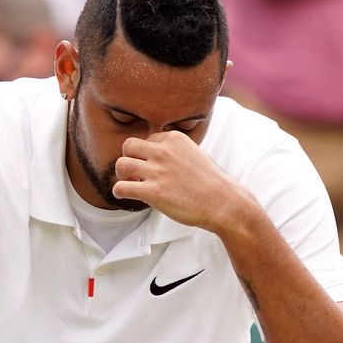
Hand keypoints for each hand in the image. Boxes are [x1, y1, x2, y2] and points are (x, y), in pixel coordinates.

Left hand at [113, 131, 257, 232]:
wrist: (223, 203)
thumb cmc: (210, 182)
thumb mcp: (193, 153)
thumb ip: (174, 151)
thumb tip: (156, 155)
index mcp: (174, 139)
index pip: (147, 139)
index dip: (146, 153)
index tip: (153, 166)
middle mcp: (163, 151)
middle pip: (128, 146)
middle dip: (128, 158)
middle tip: (134, 172)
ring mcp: (157, 171)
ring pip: (121, 164)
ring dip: (122, 174)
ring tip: (130, 182)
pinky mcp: (153, 192)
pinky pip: (121, 187)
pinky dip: (119, 191)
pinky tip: (124, 194)